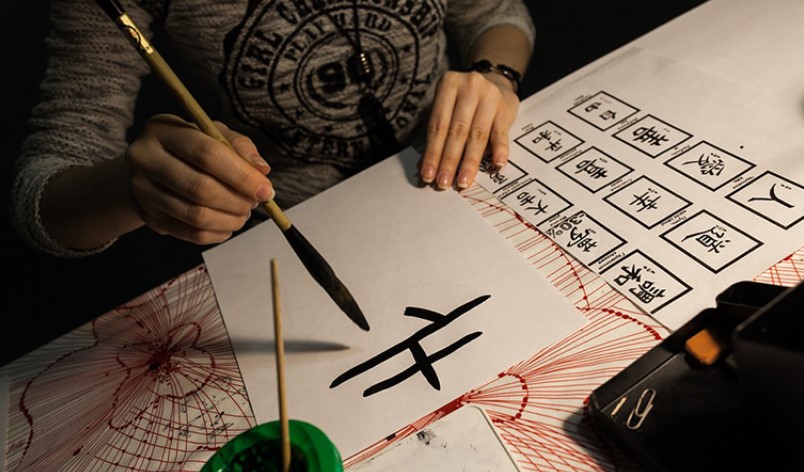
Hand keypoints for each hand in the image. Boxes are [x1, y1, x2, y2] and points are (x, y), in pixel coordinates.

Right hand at [125, 114, 272, 244]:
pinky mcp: (148, 217)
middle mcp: (144, 158)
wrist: (152, 167)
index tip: (266, 190)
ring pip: (195, 215)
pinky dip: (217, 233)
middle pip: (200, 188)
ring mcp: (141, 190)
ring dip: (229, 219)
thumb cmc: (190, 147)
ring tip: (243, 213)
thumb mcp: (213, 134)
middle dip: (237, 200)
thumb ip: (239, 147)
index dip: (241, 175)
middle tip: (254, 203)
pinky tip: (228, 224)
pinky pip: (190, 233)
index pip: (207, 154)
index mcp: (162, 129)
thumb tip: (261, 170)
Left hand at [419, 70, 519, 189]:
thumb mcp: (448, 108)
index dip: (432, 153)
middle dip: (449, 161)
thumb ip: (437, 134)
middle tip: (443, 183)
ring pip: (477, 135)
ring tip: (463, 181)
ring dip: (469, 161)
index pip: (438, 125)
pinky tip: (497, 164)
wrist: (496, 81)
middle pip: (457, 131)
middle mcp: (470, 88)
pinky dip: (500, 149)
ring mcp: (490, 97)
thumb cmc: (465, 100)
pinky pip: (501, 132)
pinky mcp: (506, 108)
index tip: (428, 175)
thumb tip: (424, 167)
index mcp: (449, 85)